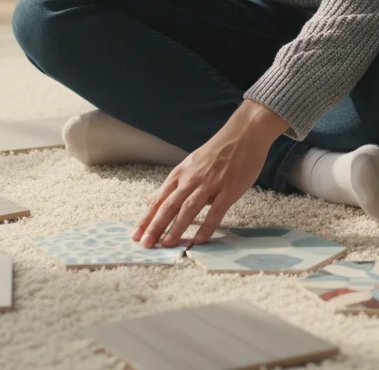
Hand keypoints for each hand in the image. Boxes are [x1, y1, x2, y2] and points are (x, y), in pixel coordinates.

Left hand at [132, 100, 287, 248]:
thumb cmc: (217, 151)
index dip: (146, 218)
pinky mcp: (228, 189)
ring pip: (188, 208)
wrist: (244, 134)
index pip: (159, 199)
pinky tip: (199, 240)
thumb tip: (152, 201)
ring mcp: (210, 184)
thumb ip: (174, 184)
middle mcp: (191, 179)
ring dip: (176, 227)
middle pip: (169, 205)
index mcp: (180, 174)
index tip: (135, 235)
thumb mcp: (190, 164)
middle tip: (144, 244)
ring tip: (167, 245)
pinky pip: (215, 211)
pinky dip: (206, 226)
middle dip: (155, 226)